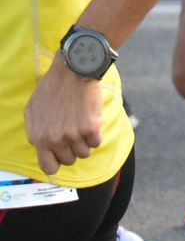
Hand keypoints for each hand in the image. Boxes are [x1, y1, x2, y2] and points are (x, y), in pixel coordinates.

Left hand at [24, 57, 102, 175]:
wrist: (73, 73)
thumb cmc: (51, 88)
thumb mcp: (32, 110)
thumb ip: (34, 131)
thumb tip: (38, 144)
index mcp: (39, 138)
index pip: (49, 167)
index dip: (56, 162)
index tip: (61, 154)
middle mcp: (56, 140)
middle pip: (69, 161)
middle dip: (72, 150)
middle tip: (73, 135)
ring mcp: (74, 135)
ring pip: (84, 153)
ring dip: (85, 143)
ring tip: (82, 127)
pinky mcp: (91, 128)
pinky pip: (96, 143)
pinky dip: (96, 135)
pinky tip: (91, 122)